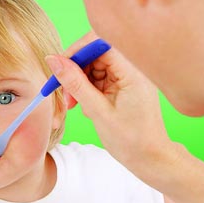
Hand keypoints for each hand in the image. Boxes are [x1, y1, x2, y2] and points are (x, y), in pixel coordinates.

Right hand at [45, 32, 172, 173]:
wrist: (150, 159)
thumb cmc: (130, 140)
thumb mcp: (97, 111)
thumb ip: (75, 83)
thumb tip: (53, 60)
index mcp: (133, 71)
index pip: (100, 43)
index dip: (77, 51)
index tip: (59, 69)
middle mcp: (133, 69)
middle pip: (96, 54)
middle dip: (76, 72)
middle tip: (66, 96)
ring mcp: (129, 77)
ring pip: (95, 67)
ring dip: (80, 84)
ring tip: (76, 106)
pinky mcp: (125, 86)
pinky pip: (100, 78)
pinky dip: (88, 91)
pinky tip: (88, 108)